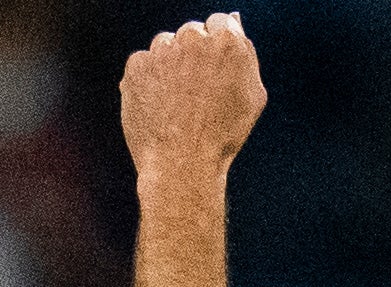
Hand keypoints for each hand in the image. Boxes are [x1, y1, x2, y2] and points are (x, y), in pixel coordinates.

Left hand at [121, 13, 265, 187]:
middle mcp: (192, 40)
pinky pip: (145, 62)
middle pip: (192, 32)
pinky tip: (163, 102)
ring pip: (167, 45)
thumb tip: (235, 27)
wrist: (183, 159)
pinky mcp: (137, 64)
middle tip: (201, 87)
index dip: (221, 45)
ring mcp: (161, 51)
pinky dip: (152, 78)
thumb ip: (245, 56)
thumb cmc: (223, 133)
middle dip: (196, 52)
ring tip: (181, 99)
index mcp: (227, 44)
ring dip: (173, 63)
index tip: (218, 64)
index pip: (221, 23)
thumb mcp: (253, 96)